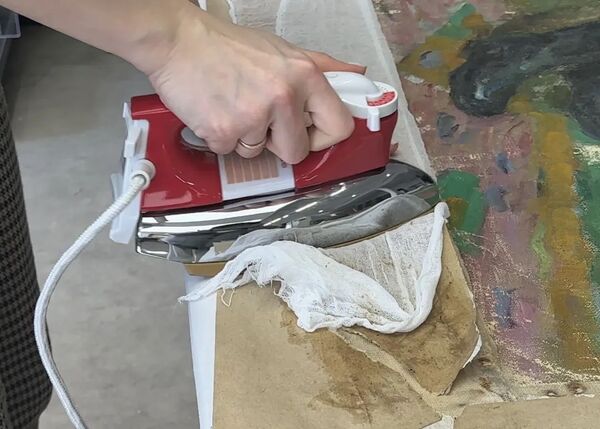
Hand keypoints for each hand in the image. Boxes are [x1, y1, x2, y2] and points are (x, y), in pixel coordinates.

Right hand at [140, 8, 364, 163]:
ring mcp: (253, 116)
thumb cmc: (228, 46)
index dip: (323, 137)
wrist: (178, 42)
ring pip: (259, 153)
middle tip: (259, 117)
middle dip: (278, 142)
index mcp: (304, 76)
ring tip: (232, 105)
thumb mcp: (283, 50)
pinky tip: (215, 111)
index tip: (309, 134)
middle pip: (297, 151)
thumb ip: (323, 66)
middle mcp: (283, 96)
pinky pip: (229, 152)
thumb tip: (357, 74)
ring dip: (245, 138)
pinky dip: (220, 137)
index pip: (338, 126)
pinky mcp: (224, 131)